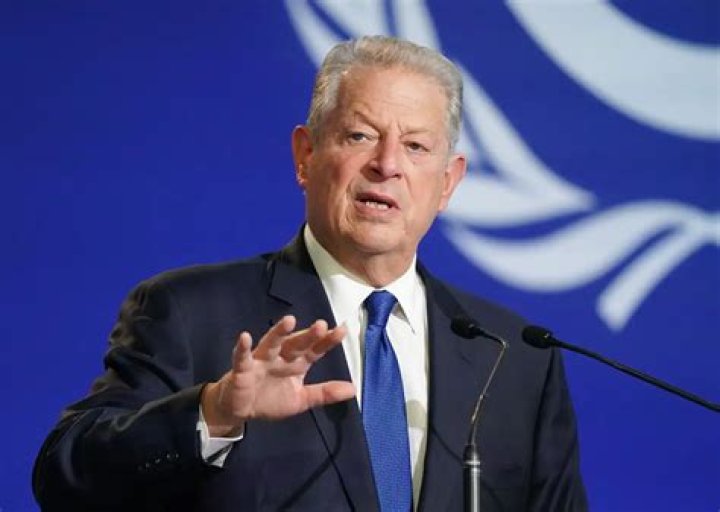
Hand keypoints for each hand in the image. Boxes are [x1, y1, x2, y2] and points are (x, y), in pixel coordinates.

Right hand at [201, 315, 354, 436]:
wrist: (240, 410)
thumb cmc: (271, 399)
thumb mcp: (301, 400)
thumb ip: (324, 393)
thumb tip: (353, 389)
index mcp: (297, 364)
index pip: (315, 350)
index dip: (327, 341)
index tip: (342, 330)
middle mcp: (281, 358)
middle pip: (296, 344)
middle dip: (307, 335)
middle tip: (321, 325)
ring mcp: (261, 361)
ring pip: (271, 344)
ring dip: (279, 332)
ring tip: (289, 320)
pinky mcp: (242, 370)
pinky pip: (242, 357)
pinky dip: (243, 348)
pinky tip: (245, 337)